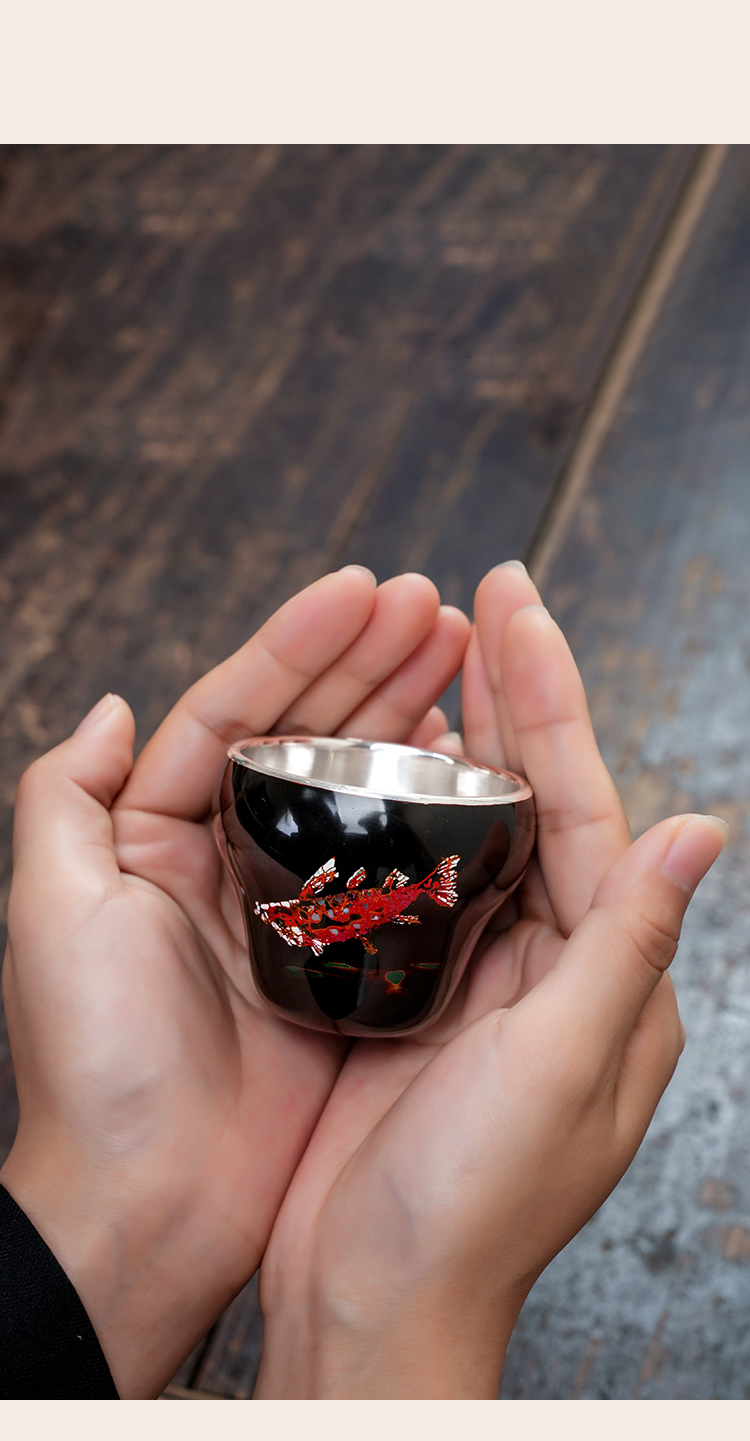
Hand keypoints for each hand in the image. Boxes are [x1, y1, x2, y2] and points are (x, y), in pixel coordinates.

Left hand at [0, 565, 468, 1396]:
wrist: (151, 1204)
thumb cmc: (93, 1062)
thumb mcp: (47, 910)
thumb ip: (63, 796)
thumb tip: (110, 704)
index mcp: (154, 834)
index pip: (234, 707)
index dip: (298, 641)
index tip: (361, 588)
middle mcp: (225, 858)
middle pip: (306, 731)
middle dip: (369, 659)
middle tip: (436, 604)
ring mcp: (291, 909)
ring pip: (357, 784)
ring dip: (406, 711)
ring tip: (462, 652)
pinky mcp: (345, 966)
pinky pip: (397, 866)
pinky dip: (432, 806)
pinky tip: (469, 757)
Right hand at [256, 563, 726, 1399]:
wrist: (373, 1306)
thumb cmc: (470, 1209)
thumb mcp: (559, 1069)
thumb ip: (625, 944)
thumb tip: (700, 826)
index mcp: (609, 978)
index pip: (586, 803)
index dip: (552, 696)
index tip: (516, 604)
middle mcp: (560, 967)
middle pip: (540, 797)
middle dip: (518, 691)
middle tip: (485, 590)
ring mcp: (488, 979)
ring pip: (483, 826)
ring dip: (466, 736)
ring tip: (442, 648)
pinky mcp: (418, 998)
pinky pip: (426, 878)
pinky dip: (413, 810)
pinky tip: (390, 763)